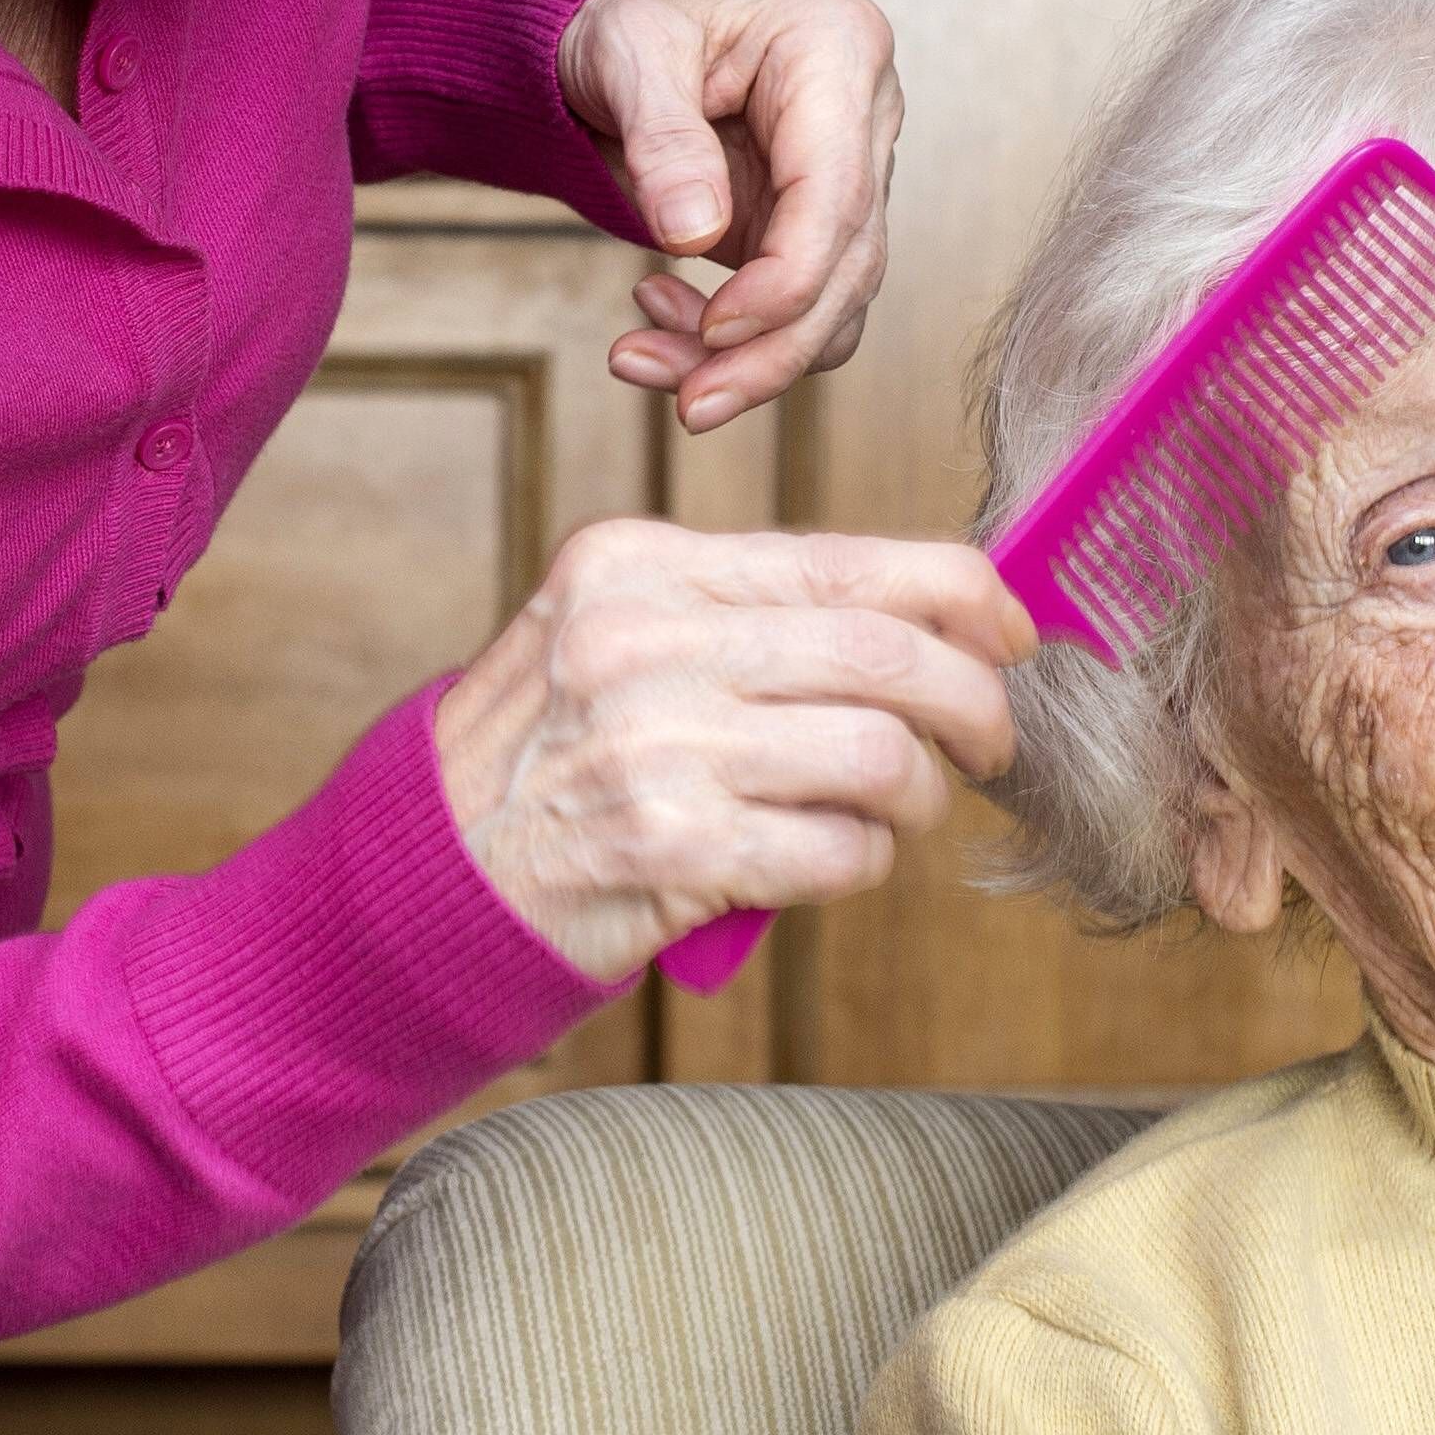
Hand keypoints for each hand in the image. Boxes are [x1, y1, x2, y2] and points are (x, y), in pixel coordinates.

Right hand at [433, 520, 1032, 981]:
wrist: (423, 875)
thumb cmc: (544, 758)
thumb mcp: (614, 637)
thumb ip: (744, 618)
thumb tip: (929, 626)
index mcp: (639, 563)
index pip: (847, 559)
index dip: (963, 596)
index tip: (1012, 631)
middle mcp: (643, 637)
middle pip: (885, 651)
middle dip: (974, 702)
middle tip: (992, 742)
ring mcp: (654, 741)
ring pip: (879, 753)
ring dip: (917, 795)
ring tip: (895, 810)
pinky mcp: (669, 846)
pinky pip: (837, 850)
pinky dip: (861, 862)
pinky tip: (829, 860)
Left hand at [558, 0, 902, 433]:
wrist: (619, 37)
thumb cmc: (627, 23)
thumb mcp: (626, 53)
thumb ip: (662, 139)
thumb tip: (693, 235)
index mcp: (838, 48)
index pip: (837, 196)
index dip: (784, 281)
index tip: (713, 330)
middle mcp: (864, 117)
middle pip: (849, 265)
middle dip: (769, 351)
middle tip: (688, 404)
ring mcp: (849, 178)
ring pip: (832, 306)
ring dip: (748, 362)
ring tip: (641, 362)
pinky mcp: (817, 231)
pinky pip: (798, 313)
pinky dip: (736, 346)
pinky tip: (661, 319)